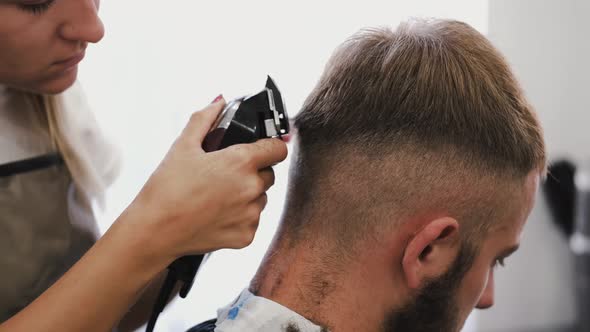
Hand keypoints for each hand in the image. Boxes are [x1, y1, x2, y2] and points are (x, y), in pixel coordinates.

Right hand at [122, 97, 287, 262]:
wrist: (154, 231)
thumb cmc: (166, 188)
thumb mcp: (183, 146)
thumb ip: (204, 120)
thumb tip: (219, 102)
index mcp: (241, 162)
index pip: (277, 149)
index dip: (269, 147)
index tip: (259, 149)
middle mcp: (252, 188)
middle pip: (268, 175)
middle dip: (253, 172)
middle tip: (225, 175)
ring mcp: (250, 215)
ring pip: (261, 199)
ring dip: (247, 196)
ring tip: (217, 196)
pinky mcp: (246, 237)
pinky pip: (251, 221)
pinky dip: (239, 218)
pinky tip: (216, 215)